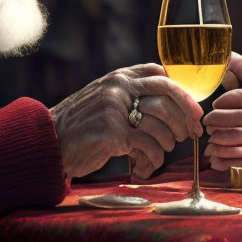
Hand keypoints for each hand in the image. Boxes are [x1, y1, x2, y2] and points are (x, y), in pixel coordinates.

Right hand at [49, 64, 203, 178]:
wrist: (48, 143)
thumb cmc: (82, 127)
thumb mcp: (107, 101)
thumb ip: (133, 97)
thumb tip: (174, 107)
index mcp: (120, 77)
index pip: (161, 75)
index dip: (182, 93)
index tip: (193, 110)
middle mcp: (119, 87)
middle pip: (168, 94)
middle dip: (186, 115)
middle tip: (193, 132)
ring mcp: (115, 108)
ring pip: (160, 122)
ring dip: (168, 141)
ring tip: (164, 151)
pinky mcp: (112, 132)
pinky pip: (147, 145)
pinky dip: (153, 158)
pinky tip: (147, 166)